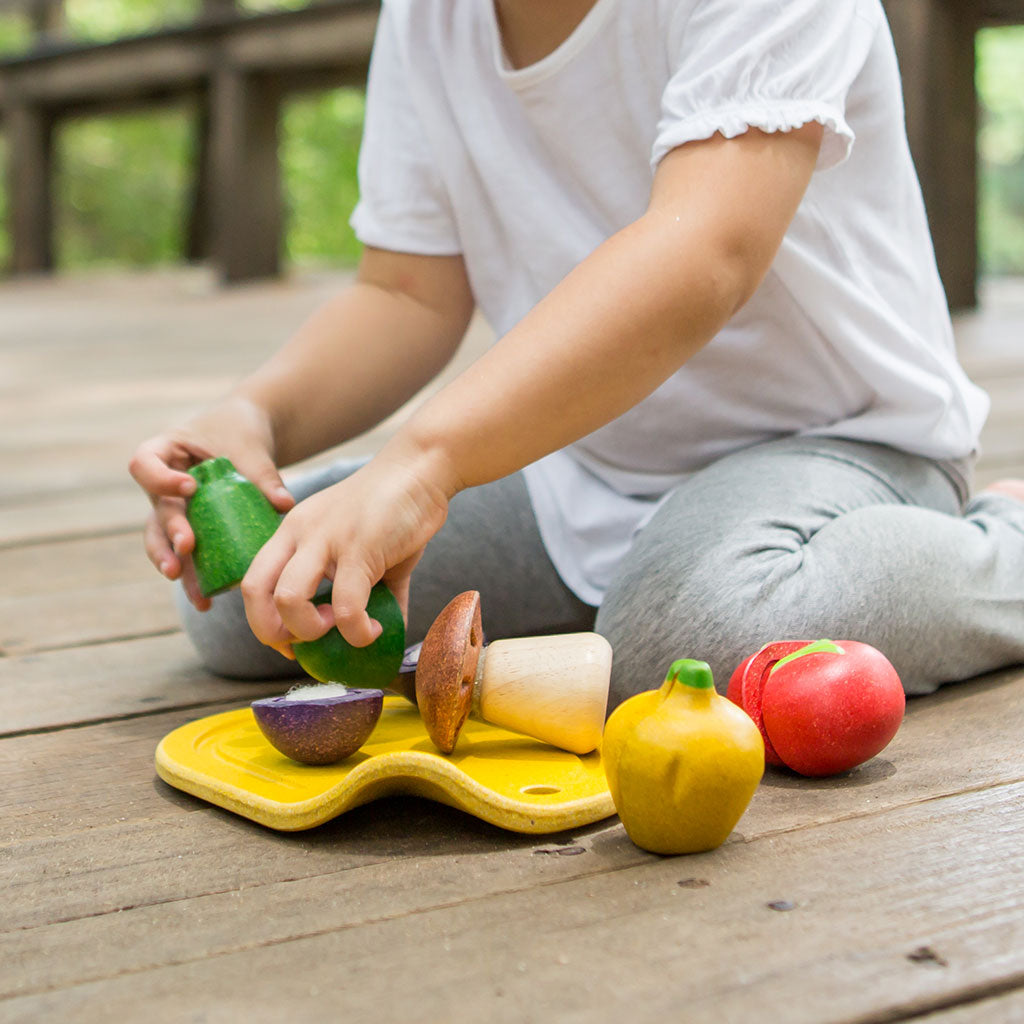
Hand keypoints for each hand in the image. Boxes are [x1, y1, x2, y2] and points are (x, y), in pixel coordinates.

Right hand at [128, 398, 294, 608]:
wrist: (243, 437)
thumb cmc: (241, 434)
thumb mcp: (251, 448)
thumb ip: (264, 475)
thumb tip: (284, 504)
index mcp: (165, 452)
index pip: (144, 464)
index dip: (160, 479)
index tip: (190, 488)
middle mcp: (161, 485)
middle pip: (155, 511)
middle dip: (170, 532)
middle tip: (187, 547)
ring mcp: (171, 510)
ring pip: (163, 541)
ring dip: (175, 566)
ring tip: (192, 591)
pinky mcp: (190, 530)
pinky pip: (186, 555)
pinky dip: (194, 577)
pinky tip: (206, 601)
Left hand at [241, 441, 454, 653]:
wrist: (421, 467)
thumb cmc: (396, 509)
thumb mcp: (367, 550)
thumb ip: (370, 591)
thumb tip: (386, 633)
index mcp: (293, 532)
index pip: (253, 581)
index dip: (263, 622)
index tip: (293, 642)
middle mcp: (299, 533)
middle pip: (255, 592)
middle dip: (273, 633)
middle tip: (306, 646)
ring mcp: (326, 538)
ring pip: (288, 599)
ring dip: (310, 632)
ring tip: (342, 630)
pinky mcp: (359, 547)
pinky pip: (346, 606)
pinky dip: (357, 632)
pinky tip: (374, 631)